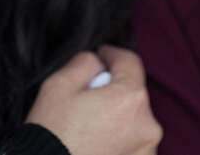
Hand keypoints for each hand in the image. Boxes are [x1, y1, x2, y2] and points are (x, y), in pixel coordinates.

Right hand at [25, 45, 161, 154]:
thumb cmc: (51, 135)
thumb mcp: (58, 85)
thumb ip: (85, 63)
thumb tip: (98, 64)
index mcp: (131, 99)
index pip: (130, 62)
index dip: (112, 55)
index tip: (100, 57)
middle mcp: (148, 126)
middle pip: (132, 94)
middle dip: (113, 91)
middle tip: (87, 99)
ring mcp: (147, 151)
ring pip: (134, 121)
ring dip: (117, 118)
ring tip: (88, 128)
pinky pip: (133, 145)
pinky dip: (119, 142)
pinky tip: (95, 146)